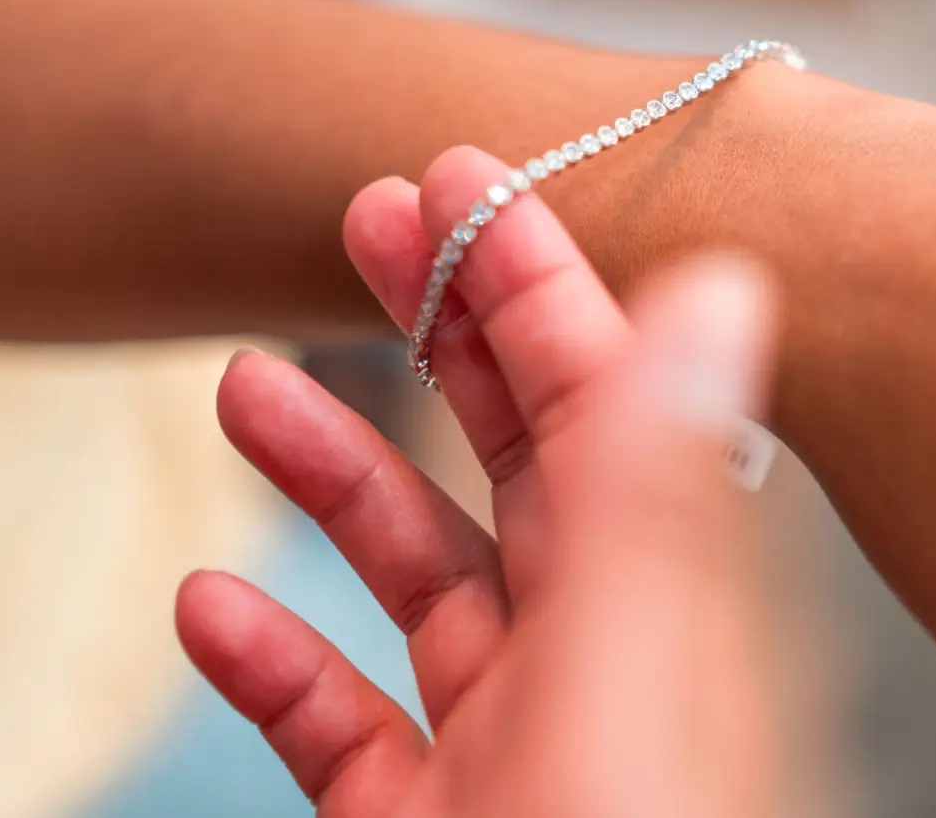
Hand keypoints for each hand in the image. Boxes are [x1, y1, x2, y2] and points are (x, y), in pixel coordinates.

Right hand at [176, 226, 781, 816]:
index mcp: (659, 622)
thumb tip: (724, 297)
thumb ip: (650, 498)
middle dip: (439, 338)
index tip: (459, 181)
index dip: (530, 286)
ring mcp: (509, 754)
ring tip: (247, 386)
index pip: (599, 409)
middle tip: (372, 227)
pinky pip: (343, 724)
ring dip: (335, 479)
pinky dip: (277, 660)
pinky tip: (211, 605)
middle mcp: (592, 675)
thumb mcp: (620, 679)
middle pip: (517, 466)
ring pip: (421, 584)